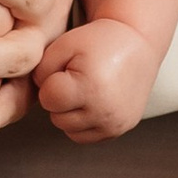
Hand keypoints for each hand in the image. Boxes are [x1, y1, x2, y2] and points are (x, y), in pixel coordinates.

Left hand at [33, 18, 155, 143]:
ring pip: (69, 130)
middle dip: (60, 98)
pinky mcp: (120, 130)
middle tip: (77, 77)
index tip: (66, 68)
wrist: (138, 45)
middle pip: (57, 117)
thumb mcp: (64, 45)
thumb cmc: (98, 41)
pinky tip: (91, 100)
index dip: (51, 82)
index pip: (48, 99)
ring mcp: (114, 124)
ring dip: (70, 112)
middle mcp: (104, 111)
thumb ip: (41, 70)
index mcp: (90, 87)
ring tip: (84, 89)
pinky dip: (83, 122)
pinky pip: (86, 136)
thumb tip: (39, 95)